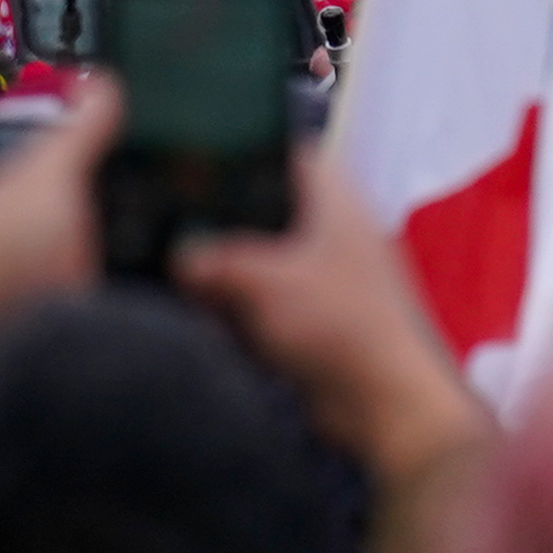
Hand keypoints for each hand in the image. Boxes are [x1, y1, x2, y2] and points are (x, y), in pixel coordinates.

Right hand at [183, 143, 491, 494]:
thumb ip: (210, 260)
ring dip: (224, 269)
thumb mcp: (262, 281)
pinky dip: (236, 307)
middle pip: (265, 208)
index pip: (288, 151)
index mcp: (334, 201)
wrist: (386, 405)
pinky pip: (264, 302)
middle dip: (220, 217)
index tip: (195, 154)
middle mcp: (331, 232)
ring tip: (171, 265)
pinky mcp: (314, 321)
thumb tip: (177, 259)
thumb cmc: (343, 326)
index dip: (244, 147)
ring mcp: (324, 278)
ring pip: (260, 258)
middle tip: (166, 215)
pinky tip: (198, 313)